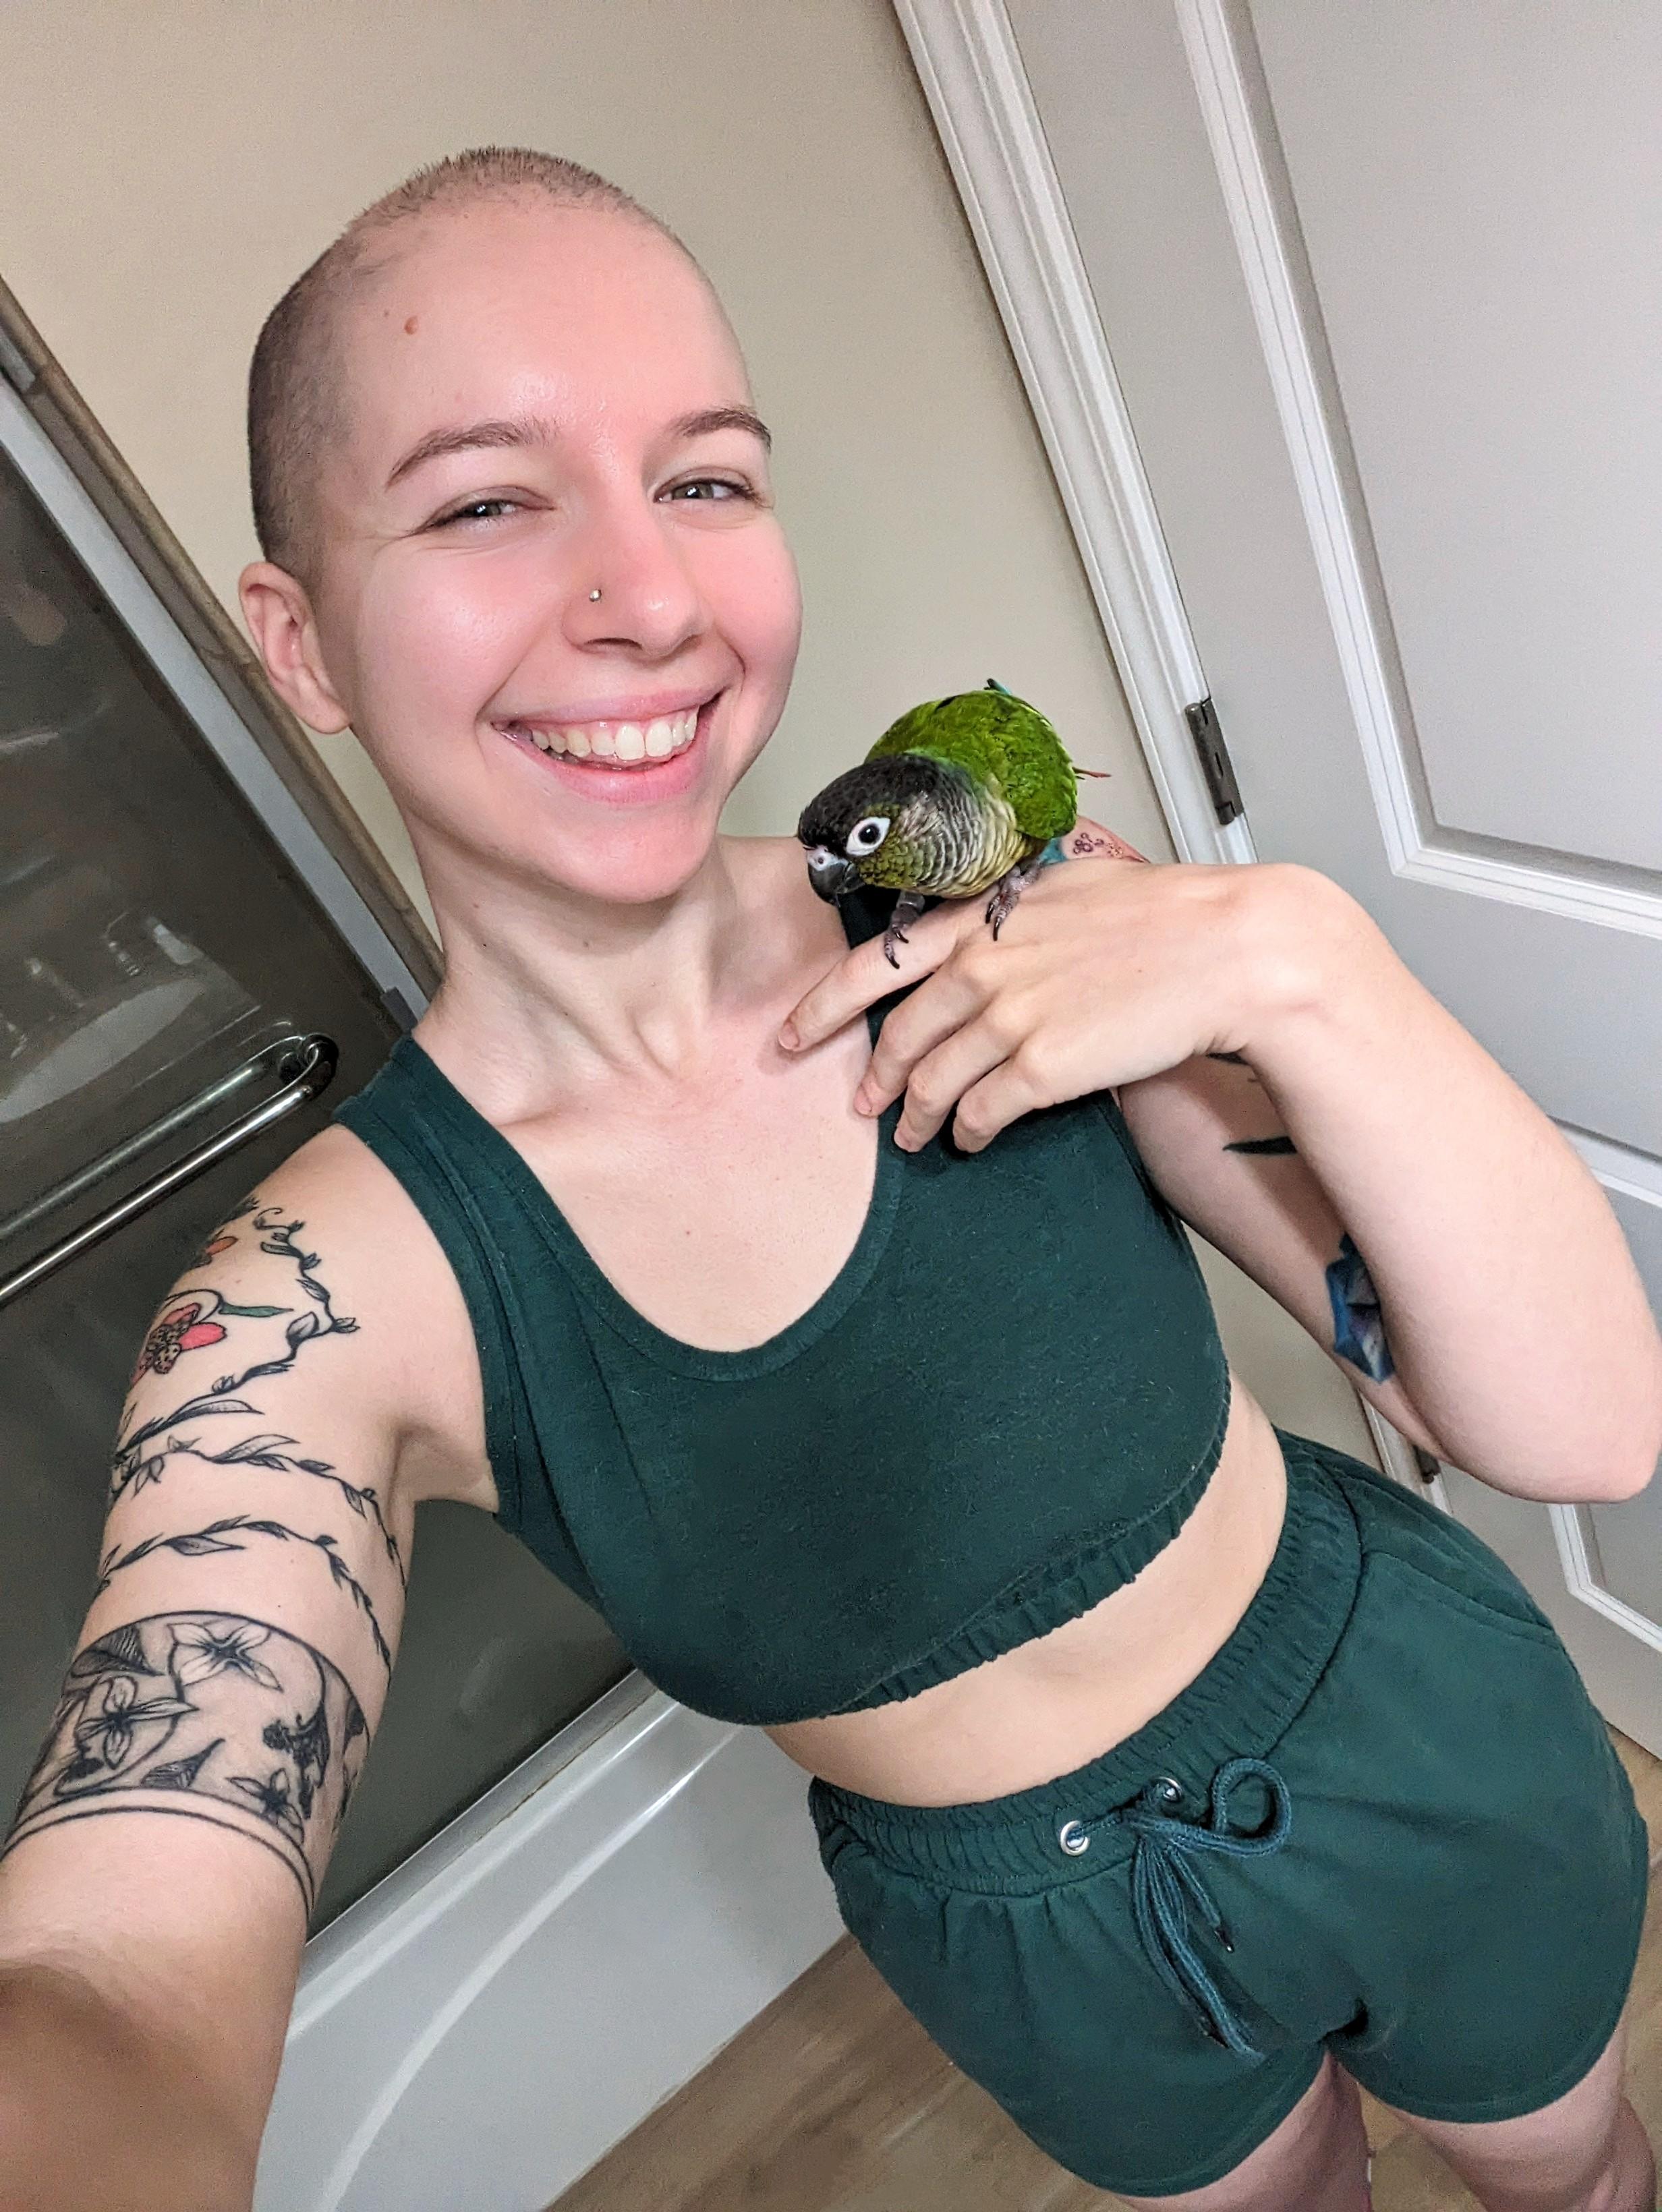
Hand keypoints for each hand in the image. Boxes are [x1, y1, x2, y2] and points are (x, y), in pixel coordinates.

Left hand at [780, 830, 1298, 1152]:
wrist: (1227, 950)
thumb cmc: (1163, 914)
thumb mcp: (1068, 887)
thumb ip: (1011, 911)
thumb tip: (985, 929)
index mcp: (982, 917)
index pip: (876, 962)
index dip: (823, 1004)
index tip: (792, 1033)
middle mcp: (983, 965)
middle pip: (900, 1036)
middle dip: (874, 1077)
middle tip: (862, 1104)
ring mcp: (1010, 1018)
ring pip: (933, 1083)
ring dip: (914, 1117)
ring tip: (911, 1137)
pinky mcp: (1043, 1068)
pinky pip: (982, 1115)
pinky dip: (968, 1133)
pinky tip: (971, 1140)